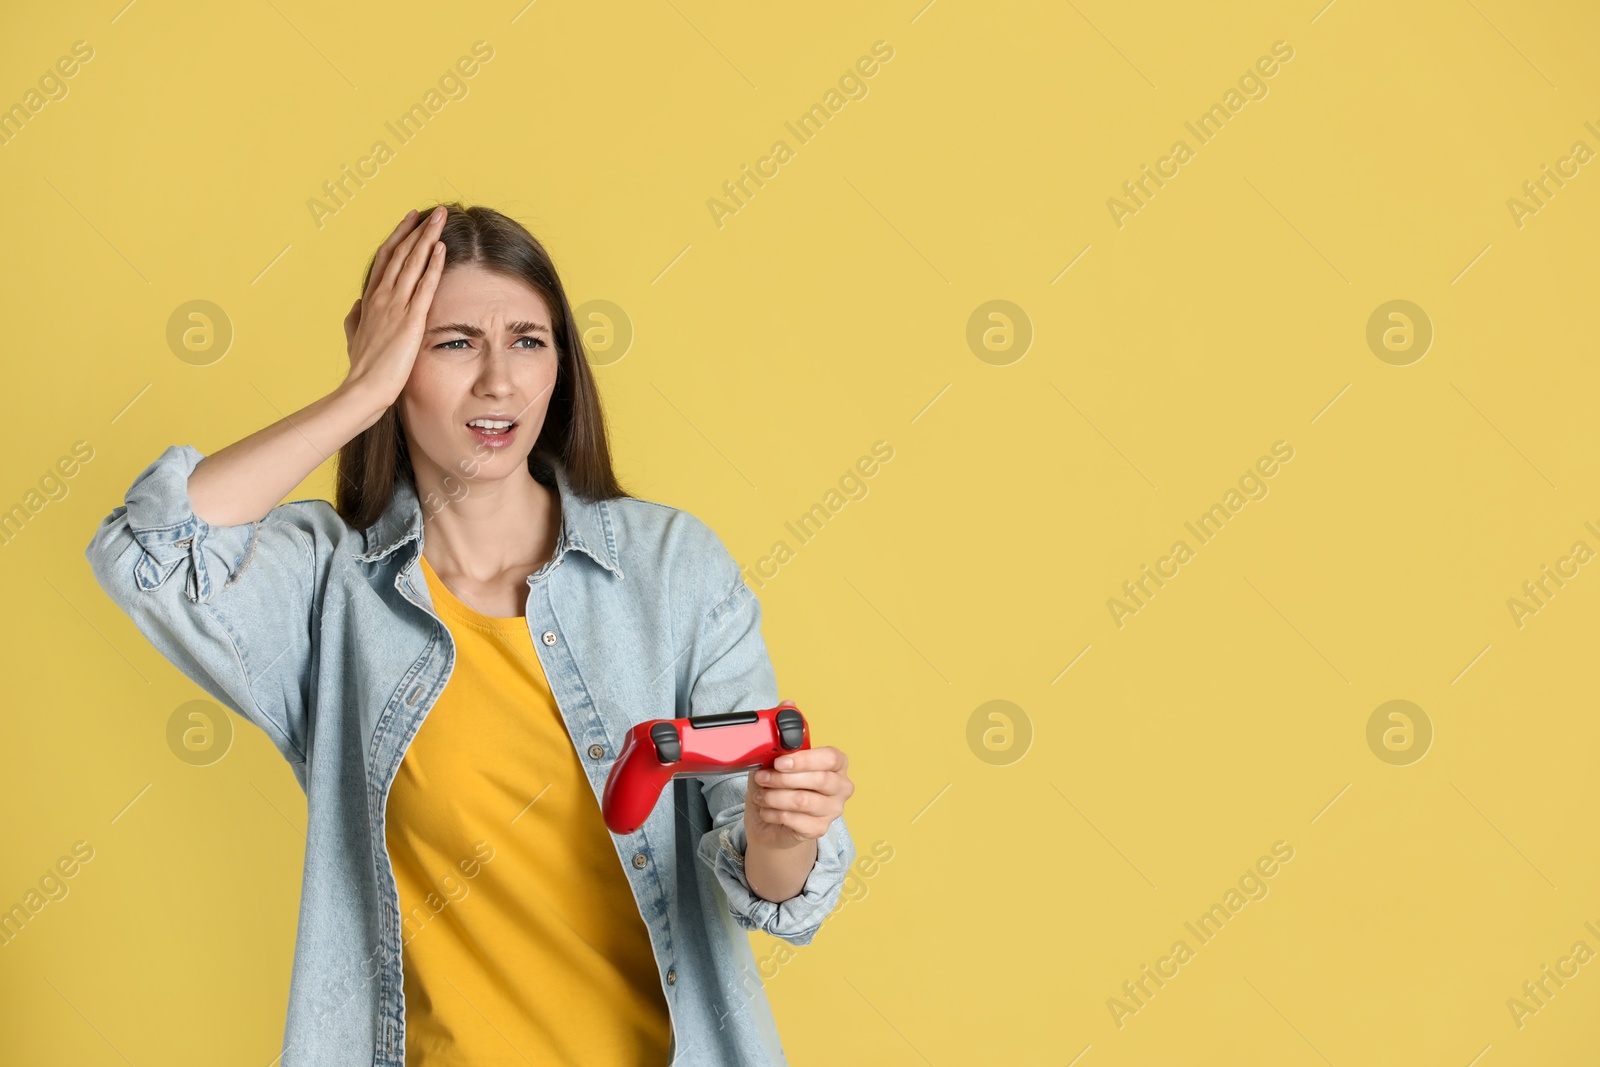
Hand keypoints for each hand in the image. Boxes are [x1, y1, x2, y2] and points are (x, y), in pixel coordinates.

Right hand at [342, 206, 448, 406]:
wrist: (363, 389)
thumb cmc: (361, 368)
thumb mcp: (354, 338)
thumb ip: (355, 319)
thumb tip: (355, 305)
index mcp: (370, 299)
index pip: (386, 259)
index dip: (399, 237)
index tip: (411, 220)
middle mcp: (381, 296)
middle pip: (401, 253)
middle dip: (418, 229)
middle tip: (434, 211)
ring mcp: (395, 306)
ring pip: (412, 262)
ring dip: (427, 237)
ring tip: (441, 217)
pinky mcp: (410, 319)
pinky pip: (424, 286)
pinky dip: (432, 265)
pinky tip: (441, 248)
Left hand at [744, 746, 853, 850]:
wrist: (773, 822)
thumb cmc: (780, 787)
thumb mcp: (778, 766)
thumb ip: (780, 756)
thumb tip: (772, 753)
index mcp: (837, 764)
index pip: (830, 758)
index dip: (804, 760)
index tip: (779, 762)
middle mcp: (841, 787)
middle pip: (819, 779)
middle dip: (784, 778)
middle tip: (762, 778)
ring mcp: (833, 810)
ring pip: (803, 801)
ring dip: (774, 797)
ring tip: (760, 796)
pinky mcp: (819, 829)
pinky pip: (793, 819)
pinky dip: (773, 814)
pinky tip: (765, 811)